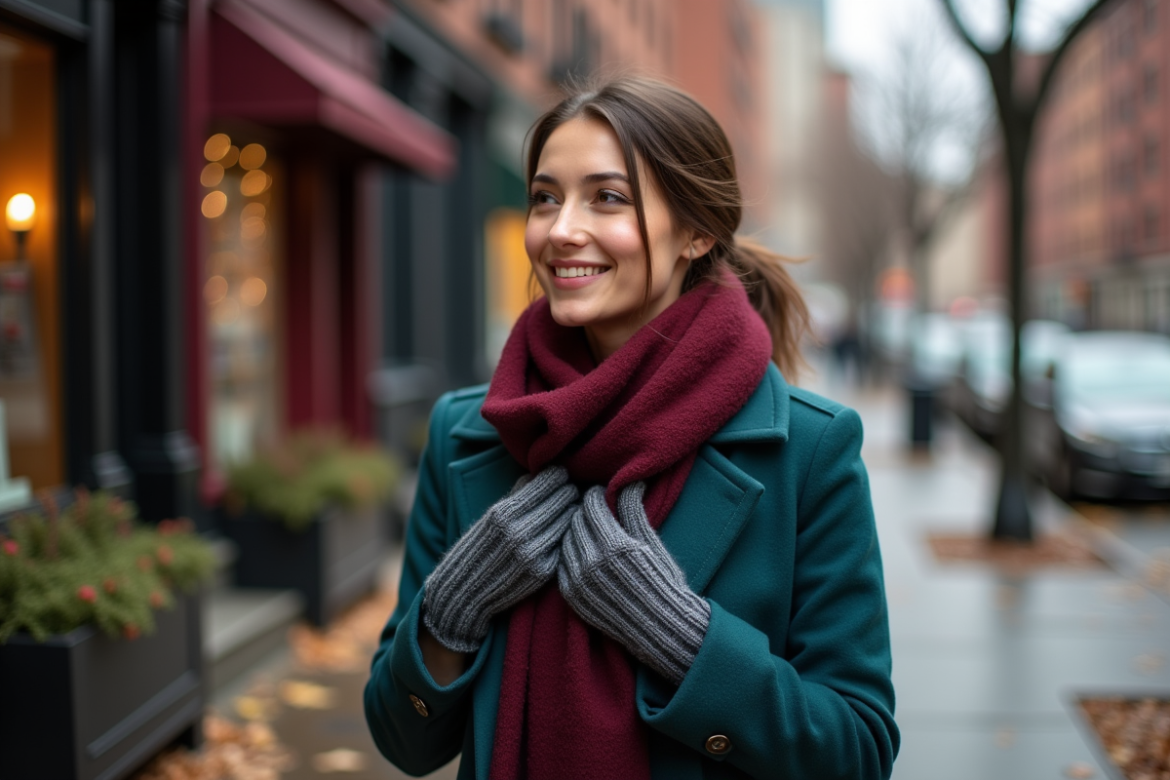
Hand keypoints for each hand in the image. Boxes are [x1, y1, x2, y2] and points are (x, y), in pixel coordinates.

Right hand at [423, 466, 576, 652]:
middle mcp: (519, 532)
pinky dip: (566, 535)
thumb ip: (517, 494)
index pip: (547, 483)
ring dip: (572, 512)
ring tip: (570, 507)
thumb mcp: (491, 515)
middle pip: (562, 500)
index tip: (560, 475)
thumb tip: (541, 473)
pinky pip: (563, 544)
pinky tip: (564, 530)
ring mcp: (533, 554)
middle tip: (571, 490)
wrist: (466, 590)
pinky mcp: (543, 572)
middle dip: (569, 492)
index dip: (558, 476)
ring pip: (567, 521)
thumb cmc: (479, 547)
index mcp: (504, 513)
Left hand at [557, 482, 710, 684]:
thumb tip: (630, 482)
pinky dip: (569, 555)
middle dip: (582, 512)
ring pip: (565, 542)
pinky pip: (561, 565)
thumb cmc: (662, 580)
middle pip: (574, 522)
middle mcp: (593, 563)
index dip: (594, 495)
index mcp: (615, 545)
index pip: (590, 507)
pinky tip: (581, 552)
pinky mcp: (571, 598)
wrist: (660, 625)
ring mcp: (579, 582)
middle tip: (590, 509)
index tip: (599, 493)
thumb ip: (633, 510)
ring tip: (586, 530)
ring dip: (573, 532)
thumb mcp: (650, 541)